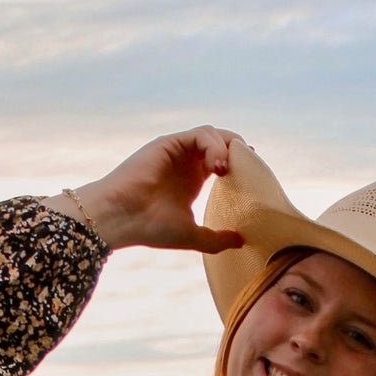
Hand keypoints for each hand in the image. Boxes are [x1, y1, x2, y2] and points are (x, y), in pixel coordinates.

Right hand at [50, 128, 244, 253]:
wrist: (121, 218)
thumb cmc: (150, 228)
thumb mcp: (192, 236)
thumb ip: (217, 238)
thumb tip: (242, 241)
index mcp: (193, 178)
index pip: (224, 161)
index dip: (241, 166)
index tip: (255, 178)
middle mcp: (186, 161)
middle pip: (222, 143)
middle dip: (239, 152)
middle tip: (249, 169)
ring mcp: (178, 150)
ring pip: (213, 135)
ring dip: (227, 149)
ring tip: (226, 172)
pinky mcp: (170, 142)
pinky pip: (201, 134)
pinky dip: (214, 145)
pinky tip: (216, 166)